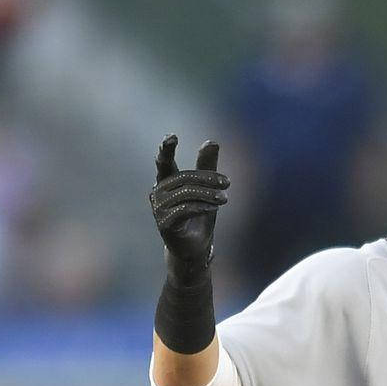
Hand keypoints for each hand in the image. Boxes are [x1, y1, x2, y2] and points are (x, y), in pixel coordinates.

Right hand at [149, 135, 229, 282]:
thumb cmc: (199, 217)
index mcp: (167, 182)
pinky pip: (184, 209)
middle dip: (207, 178)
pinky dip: (201, 207)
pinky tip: (212, 208)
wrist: (196, 248)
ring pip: (185, 193)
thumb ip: (207, 167)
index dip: (166, 149)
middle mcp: (158, 193)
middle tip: (227, 182)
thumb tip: (212, 141)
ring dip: (208, 194)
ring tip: (224, 199)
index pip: (164, 163)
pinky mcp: (164, 224)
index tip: (173, 137)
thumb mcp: (207, 190)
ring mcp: (159, 209)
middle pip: (183, 178)